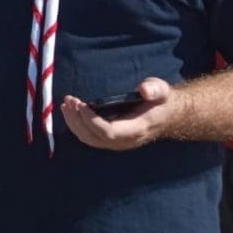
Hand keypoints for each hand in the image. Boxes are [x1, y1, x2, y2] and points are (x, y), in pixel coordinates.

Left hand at [61, 78, 176, 150]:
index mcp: (137, 129)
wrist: (165, 115)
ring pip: (89, 139)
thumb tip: (144, 90)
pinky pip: (89, 136)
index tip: (82, 105)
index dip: (93, 121)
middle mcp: (125, 140)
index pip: (109, 133)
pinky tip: (70, 110)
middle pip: (94, 138)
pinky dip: (77, 124)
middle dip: (78, 120)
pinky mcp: (110, 139)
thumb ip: (155, 89)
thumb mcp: (162, 91)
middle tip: (70, 101)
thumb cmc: (161, 101)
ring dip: (74, 122)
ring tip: (67, 103)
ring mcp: (117, 142)